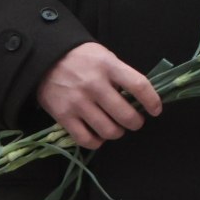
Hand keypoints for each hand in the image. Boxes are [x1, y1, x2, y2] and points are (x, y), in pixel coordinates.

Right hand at [36, 41, 161, 147]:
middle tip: (133, 120)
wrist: (44, 59)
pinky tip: (97, 134)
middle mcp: (94, 85)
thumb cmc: (80, 58)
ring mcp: (78, 102)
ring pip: (109, 131)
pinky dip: (97, 141)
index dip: (152, 101)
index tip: (155, 110)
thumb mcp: (104, 57)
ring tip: (115, 127)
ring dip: (117, 132)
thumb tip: (140, 100)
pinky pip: (87, 140)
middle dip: (136, 122)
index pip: (139, 86)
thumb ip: (121, 75)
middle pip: (126, 115)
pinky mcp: (64, 116)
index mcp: (108, 66)